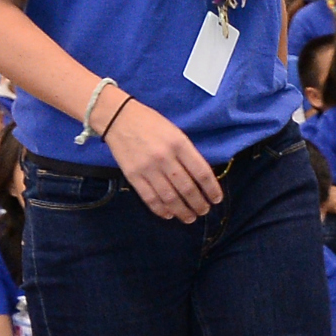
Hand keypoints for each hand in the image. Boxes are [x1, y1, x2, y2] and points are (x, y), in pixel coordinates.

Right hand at [104, 99, 221, 222]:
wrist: (118, 118)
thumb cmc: (151, 123)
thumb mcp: (175, 132)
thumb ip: (187, 153)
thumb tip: (200, 177)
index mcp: (179, 144)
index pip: (201, 172)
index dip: (211, 189)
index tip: (216, 199)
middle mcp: (165, 158)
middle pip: (187, 188)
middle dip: (199, 204)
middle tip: (204, 211)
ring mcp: (147, 168)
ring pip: (169, 197)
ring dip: (182, 211)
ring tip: (190, 218)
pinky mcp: (132, 176)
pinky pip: (150, 198)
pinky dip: (161, 210)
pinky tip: (169, 214)